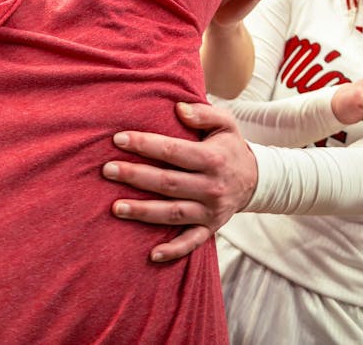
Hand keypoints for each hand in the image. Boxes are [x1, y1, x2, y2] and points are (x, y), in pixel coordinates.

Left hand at [102, 102, 256, 261]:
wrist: (255, 180)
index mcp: (212, 160)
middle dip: (135, 176)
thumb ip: (203, 113)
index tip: (118, 139)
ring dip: (143, 212)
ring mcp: (210, 211)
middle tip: (107, 170)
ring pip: (172, 213)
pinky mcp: (210, 229)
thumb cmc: (229, 148)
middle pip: (167, 183)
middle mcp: (211, 187)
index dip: (145, 144)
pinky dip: (174, 250)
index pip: (172, 151)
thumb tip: (178, 108)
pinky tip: (152, 254)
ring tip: (115, 208)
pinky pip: (192, 243)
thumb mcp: (226, 124)